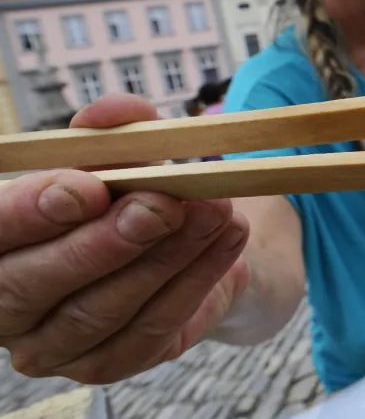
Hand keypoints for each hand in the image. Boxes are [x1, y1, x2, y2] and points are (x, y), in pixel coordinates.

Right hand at [0, 94, 250, 383]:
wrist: (182, 246)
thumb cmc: (133, 195)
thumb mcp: (124, 155)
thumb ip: (114, 131)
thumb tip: (115, 112)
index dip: (32, 213)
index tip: (89, 186)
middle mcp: (7, 306)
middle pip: (35, 285)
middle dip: (106, 242)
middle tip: (164, 204)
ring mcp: (53, 346)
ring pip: (102, 309)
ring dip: (167, 256)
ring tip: (217, 210)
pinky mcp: (109, 364)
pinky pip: (152, 327)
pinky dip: (197, 278)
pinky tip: (229, 239)